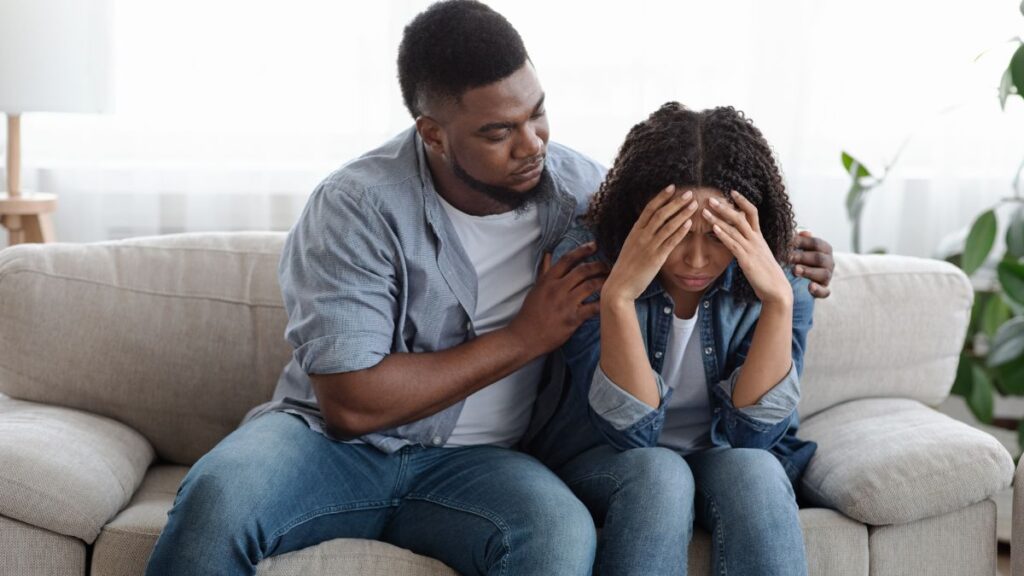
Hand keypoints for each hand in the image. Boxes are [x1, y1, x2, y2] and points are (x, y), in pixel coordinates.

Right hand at [507, 242, 609, 355]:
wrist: (525, 337)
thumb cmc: (530, 313)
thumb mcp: (535, 289)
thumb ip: (544, 271)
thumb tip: (547, 254)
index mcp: (548, 280)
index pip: (567, 259)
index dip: (582, 250)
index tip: (594, 245)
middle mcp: (557, 289)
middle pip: (583, 270)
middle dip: (599, 265)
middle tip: (608, 265)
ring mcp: (565, 303)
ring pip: (591, 286)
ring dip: (603, 281)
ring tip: (612, 280)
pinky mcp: (572, 318)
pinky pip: (593, 308)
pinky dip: (603, 303)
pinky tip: (609, 301)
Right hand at [603, 185, 699, 302]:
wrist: (619, 286)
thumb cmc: (625, 269)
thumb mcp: (630, 247)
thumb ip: (639, 236)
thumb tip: (648, 228)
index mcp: (634, 231)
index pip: (649, 208)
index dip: (661, 197)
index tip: (672, 187)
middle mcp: (641, 236)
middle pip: (661, 213)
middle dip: (676, 202)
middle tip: (689, 193)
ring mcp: (648, 246)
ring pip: (668, 225)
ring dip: (682, 213)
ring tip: (694, 204)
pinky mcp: (656, 258)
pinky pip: (670, 241)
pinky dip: (680, 231)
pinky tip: (690, 223)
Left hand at [704, 191, 791, 305]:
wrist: (776, 289)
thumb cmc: (766, 274)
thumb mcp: (759, 255)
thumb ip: (750, 245)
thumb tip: (740, 240)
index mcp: (759, 237)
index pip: (752, 212)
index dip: (742, 201)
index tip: (731, 191)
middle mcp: (756, 239)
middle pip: (740, 216)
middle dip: (725, 206)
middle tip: (710, 198)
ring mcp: (751, 248)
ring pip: (734, 228)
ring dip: (718, 218)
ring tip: (705, 210)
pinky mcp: (746, 259)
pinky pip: (733, 244)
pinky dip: (723, 235)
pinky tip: (713, 228)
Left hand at [789, 230, 832, 297]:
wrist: (796, 280)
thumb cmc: (797, 258)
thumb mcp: (797, 247)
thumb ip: (799, 239)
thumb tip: (803, 232)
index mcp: (824, 249)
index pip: (816, 243)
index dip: (802, 242)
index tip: (787, 243)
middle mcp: (829, 262)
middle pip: (819, 258)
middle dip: (803, 257)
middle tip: (788, 257)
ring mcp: (827, 277)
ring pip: (824, 274)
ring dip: (809, 272)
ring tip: (795, 270)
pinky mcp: (823, 290)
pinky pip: (824, 292)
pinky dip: (818, 290)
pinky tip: (810, 287)